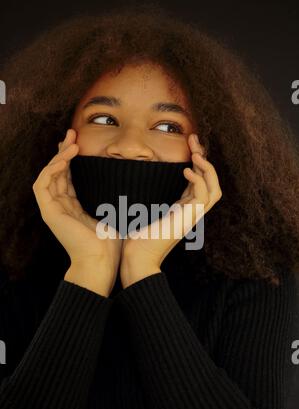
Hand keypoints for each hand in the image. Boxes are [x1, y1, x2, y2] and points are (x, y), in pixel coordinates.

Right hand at [32, 128, 122, 294]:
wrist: (103, 262)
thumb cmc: (112, 242)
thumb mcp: (114, 212)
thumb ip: (114, 196)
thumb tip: (132, 179)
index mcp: (75, 206)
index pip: (69, 176)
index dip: (73, 158)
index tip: (82, 142)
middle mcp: (62, 205)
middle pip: (57, 171)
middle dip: (64, 151)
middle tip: (73, 133)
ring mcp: (53, 209)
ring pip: (48, 174)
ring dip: (58, 156)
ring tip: (71, 141)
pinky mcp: (49, 212)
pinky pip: (42, 184)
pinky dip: (52, 168)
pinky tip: (66, 157)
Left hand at [120, 133, 222, 287]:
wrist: (136, 258)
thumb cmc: (135, 237)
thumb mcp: (142, 208)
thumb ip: (146, 194)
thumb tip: (133, 176)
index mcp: (182, 208)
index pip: (199, 181)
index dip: (197, 161)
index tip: (188, 143)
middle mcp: (190, 211)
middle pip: (212, 182)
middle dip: (205, 159)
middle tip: (194, 140)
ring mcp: (191, 216)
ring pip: (215, 189)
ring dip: (208, 168)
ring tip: (196, 152)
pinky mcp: (187, 220)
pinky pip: (204, 197)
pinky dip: (199, 181)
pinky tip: (185, 171)